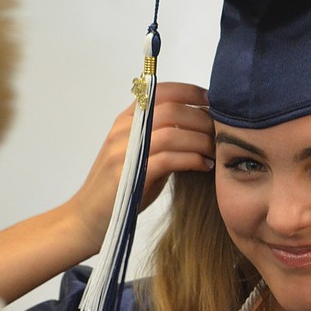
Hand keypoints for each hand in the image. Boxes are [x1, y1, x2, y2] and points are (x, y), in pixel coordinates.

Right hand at [67, 82, 213, 252]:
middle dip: (202, 120)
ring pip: (171, 134)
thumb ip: (164, 138)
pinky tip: (205, 166)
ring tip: (216, 152)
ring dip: (201, 141)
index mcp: (126, 121)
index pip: (160, 92)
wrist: (88, 218)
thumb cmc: (122, 189)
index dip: (190, 92)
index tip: (213, 101)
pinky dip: (192, 160)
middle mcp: (123, 131)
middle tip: (222, 133)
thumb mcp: (142, 156)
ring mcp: (123, 153)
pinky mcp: (129, 176)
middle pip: (171, 111)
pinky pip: (168, 159)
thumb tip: (202, 126)